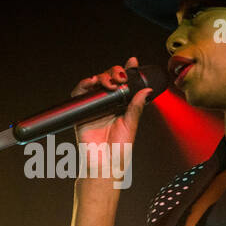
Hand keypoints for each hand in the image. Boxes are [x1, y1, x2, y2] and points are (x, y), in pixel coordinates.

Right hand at [71, 56, 152, 197]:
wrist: (104, 162)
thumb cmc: (119, 148)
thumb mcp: (131, 125)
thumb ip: (136, 107)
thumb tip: (146, 91)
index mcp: (122, 106)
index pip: (125, 84)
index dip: (128, 71)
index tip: (133, 62)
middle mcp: (108, 104)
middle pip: (110, 79)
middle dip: (115, 73)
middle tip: (121, 77)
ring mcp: (94, 106)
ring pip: (95, 83)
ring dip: (102, 77)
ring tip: (109, 81)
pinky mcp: (81, 111)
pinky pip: (79, 94)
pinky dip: (84, 85)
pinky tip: (92, 82)